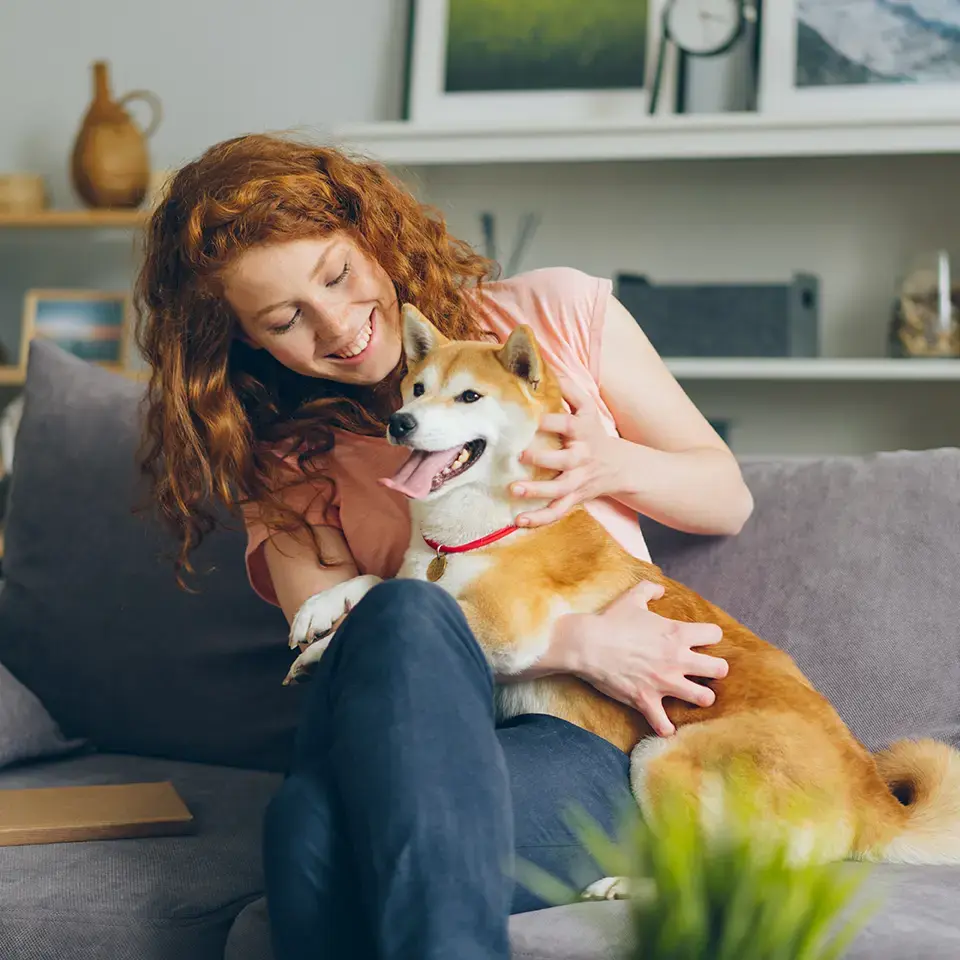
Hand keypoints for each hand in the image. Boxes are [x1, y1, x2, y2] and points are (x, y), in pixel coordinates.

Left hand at [513, 376, 623, 527]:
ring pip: (558, 491)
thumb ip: (568, 389)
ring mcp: (577, 482)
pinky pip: (557, 512)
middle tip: (521, 454)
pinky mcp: (573, 498)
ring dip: (536, 492)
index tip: (531, 418)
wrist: (621, 467)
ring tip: (514, 490)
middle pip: (563, 461)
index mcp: (581, 433)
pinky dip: (539, 519)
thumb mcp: (587, 408)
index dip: (549, 422)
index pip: (566, 425)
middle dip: (543, 459)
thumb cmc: (594, 433)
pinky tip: (518, 521)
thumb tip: (546, 366)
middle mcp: (580, 458)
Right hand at [554, 581, 727, 736]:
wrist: (587, 644)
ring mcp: (664, 682)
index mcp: (677, 633)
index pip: (714, 634)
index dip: (710, 636)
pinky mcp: (646, 700)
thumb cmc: (610, 621)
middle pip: (719, 669)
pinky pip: (664, 723)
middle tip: (704, 670)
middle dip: (715, 669)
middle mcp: (677, 659)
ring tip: (694, 695)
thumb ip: (649, 590)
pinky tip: (666, 725)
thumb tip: (660, 588)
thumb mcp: (631, 598)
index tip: (702, 639)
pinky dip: (666, 726)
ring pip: (703, 698)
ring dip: (700, 697)